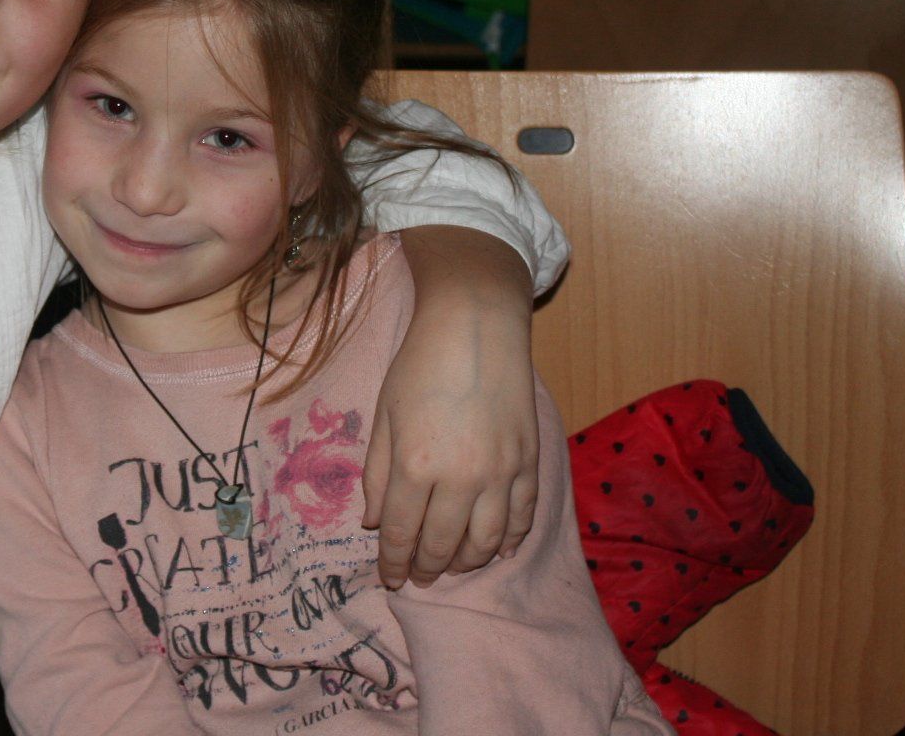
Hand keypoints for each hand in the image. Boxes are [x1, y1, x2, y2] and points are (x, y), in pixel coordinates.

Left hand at [364, 227, 538, 586]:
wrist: (476, 327)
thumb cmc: (419, 365)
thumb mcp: (385, 415)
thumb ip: (378, 474)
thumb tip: (375, 523)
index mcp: (417, 465)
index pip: (402, 533)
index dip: (393, 561)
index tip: (389, 577)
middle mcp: (462, 478)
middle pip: (443, 544)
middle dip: (427, 568)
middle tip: (418, 578)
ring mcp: (502, 472)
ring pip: (487, 540)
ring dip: (467, 561)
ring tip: (451, 566)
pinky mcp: (529, 461)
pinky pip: (523, 516)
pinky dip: (511, 540)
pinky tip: (499, 550)